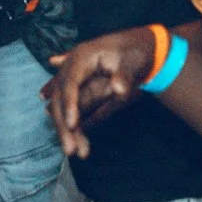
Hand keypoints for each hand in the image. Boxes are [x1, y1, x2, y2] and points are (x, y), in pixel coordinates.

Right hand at [42, 24, 161, 159]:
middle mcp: (72, 70)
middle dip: (64, 125)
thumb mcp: (133, 60)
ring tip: (80, 152)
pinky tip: (82, 145)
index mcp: (82, 57)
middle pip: (61, 99)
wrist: (141, 49)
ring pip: (64, 110)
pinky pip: (74, 112)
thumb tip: (118, 90)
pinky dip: (78, 129)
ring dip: (69, 131)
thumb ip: (125, 75)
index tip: (73, 124)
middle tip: (71, 150)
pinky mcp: (80, 94)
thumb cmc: (135, 52)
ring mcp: (75, 83)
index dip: (69, 104)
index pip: (70, 83)